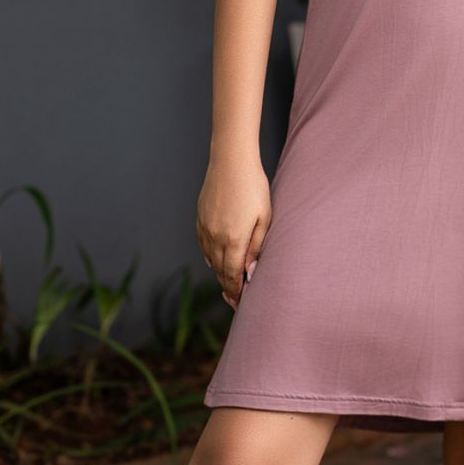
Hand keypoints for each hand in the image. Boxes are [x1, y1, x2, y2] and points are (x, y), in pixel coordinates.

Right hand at [196, 157, 271, 310]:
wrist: (231, 161)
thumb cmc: (253, 186)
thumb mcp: (264, 217)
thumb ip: (256, 246)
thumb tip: (250, 272)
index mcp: (233, 239)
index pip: (232, 275)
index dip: (236, 291)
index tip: (240, 303)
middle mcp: (215, 237)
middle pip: (219, 271)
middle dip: (228, 286)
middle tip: (235, 299)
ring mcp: (204, 228)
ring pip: (210, 259)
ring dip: (219, 272)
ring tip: (229, 282)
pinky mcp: (200, 219)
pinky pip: (203, 245)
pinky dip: (210, 256)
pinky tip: (218, 259)